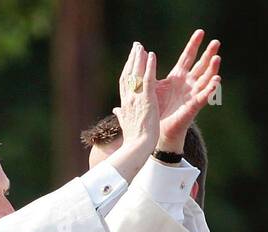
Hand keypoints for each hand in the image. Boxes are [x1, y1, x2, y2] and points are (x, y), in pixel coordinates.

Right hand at [107, 42, 159, 181]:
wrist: (137, 148)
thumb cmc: (133, 141)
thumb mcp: (125, 125)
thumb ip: (121, 114)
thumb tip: (116, 110)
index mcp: (124, 104)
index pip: (124, 83)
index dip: (127, 70)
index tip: (130, 60)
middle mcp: (128, 99)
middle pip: (128, 74)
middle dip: (132, 59)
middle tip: (136, 46)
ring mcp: (136, 98)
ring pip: (136, 73)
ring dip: (139, 58)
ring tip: (142, 47)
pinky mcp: (146, 100)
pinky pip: (148, 79)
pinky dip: (149, 66)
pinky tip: (152, 55)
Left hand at [153, 29, 220, 153]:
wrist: (157, 130)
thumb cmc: (156, 109)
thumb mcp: (150, 86)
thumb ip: (148, 72)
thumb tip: (142, 55)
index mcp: (178, 77)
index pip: (188, 56)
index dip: (194, 44)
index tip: (200, 31)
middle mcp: (188, 84)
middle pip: (201, 65)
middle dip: (209, 53)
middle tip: (216, 41)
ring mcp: (192, 94)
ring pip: (206, 79)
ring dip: (212, 69)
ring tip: (217, 58)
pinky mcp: (193, 106)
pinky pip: (204, 96)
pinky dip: (211, 89)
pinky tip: (216, 81)